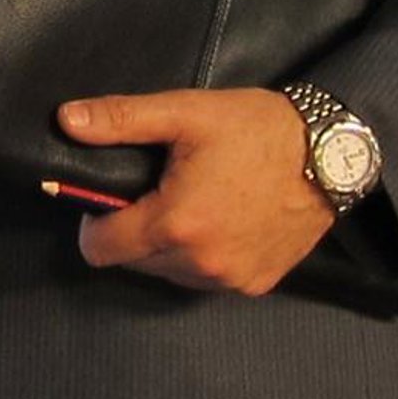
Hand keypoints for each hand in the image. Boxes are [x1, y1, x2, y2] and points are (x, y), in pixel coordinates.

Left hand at [58, 86, 331, 295]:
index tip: (116, 195)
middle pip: (133, 262)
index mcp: (175, 224)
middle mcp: (199, 263)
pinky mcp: (254, 285)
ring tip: (197, 201)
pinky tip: (224, 220)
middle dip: (136, 229)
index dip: (96, 221)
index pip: (99, 249)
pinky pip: (205, 279)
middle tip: (164, 188)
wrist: (331, 153)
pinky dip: (203, 256)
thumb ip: (122, 119)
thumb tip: (66, 120)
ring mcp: (229, 280)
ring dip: (169, 246)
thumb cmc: (257, 129)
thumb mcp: (187, 113)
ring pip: (168, 273)